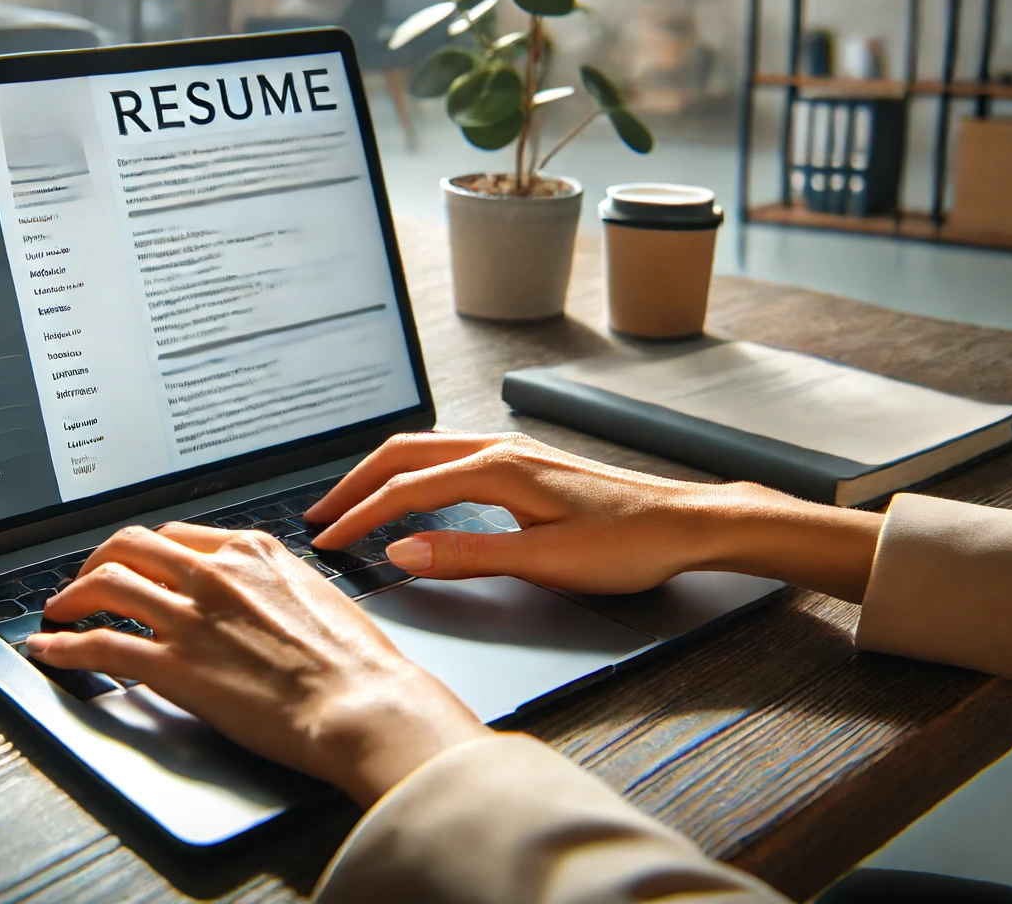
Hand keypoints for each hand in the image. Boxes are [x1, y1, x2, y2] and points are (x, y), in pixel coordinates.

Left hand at [25, 523, 488, 806]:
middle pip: (131, 545)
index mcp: (252, 552)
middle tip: (85, 582)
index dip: (144, 552)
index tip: (133, 565)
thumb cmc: (356, 664)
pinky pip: (100, 645)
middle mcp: (216, 574)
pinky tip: (49, 651)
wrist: (364, 705)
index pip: (176, 536)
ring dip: (70, 597)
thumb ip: (273, 586)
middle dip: (97, 561)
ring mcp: (192, 617)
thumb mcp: (317, 597)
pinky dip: (63, 646)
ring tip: (59, 611)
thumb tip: (256, 596)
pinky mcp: (175, 665)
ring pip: (106, 584)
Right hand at [306, 432, 883, 601]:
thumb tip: (402, 553)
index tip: (327, 540)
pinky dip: (414, 470)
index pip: (405, 490)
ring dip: (383, 472)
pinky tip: (414, 490)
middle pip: (405, 453)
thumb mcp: (544, 562)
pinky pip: (450, 454)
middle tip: (319, 514)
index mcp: (498, 469)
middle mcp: (500, 448)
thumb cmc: (630, 544)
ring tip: (353, 500)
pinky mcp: (526, 462)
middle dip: (355, 482)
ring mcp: (514, 450)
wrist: (692, 522)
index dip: (359, 516)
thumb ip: (466, 556)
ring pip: (426, 448)